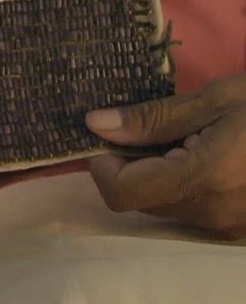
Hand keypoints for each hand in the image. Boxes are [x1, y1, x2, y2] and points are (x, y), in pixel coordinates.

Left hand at [87, 73, 245, 239]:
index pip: (121, 192)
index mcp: (204, 176)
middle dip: (131, 165)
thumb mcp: (215, 100)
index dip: (103, 164)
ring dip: (159, 175)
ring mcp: (231, 225)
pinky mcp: (241, 228)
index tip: (108, 136)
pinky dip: (185, 185)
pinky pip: (193, 211)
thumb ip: (152, 118)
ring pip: (165, 207)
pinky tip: (206, 154)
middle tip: (149, 128)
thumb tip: (95, 125)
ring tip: (186, 138)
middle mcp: (214, 212)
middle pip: (140, 199)